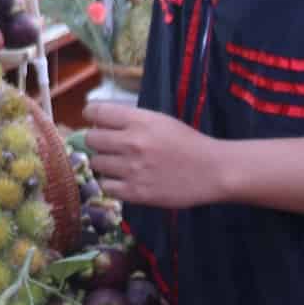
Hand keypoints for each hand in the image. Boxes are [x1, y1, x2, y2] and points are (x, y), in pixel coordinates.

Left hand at [84, 103, 228, 209]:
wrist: (213, 171)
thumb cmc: (187, 142)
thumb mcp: (159, 120)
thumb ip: (130, 119)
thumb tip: (98, 117)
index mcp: (139, 121)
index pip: (96, 112)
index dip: (91, 115)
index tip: (95, 120)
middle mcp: (132, 143)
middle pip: (90, 139)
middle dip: (97, 141)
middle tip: (109, 146)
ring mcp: (132, 169)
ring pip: (95, 163)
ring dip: (104, 164)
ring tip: (120, 165)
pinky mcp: (136, 192)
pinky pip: (106, 186)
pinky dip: (112, 183)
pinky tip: (125, 180)